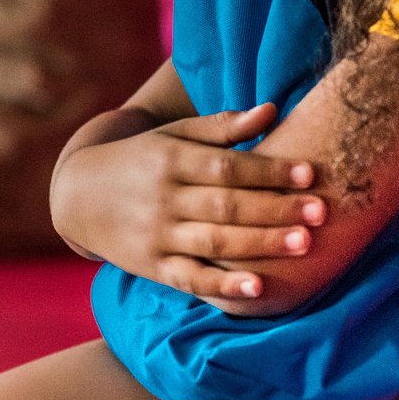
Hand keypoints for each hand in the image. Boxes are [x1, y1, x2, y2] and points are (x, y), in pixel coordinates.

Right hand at [50, 103, 324, 303]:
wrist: (77, 196)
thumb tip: (273, 110)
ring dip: (261, 244)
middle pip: (227, 204)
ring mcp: (157, 234)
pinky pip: (191, 279)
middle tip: (321, 212)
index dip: (270, 169)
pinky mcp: (153, 267)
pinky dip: (223, 285)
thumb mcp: (173, 136)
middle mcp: (164, 197)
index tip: (310, 173)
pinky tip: (257, 289)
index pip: (227, 165)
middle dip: (276, 208)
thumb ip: (222, 127)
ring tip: (305, 245)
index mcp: (171, 159)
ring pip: (215, 241)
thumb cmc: (141, 159)